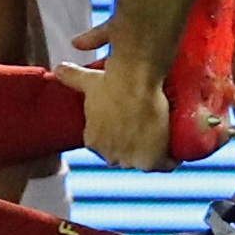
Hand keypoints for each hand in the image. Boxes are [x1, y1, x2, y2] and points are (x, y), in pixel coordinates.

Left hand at [55, 49, 173, 171]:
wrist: (136, 83)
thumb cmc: (111, 82)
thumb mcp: (87, 80)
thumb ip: (71, 76)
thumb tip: (58, 68)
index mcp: (93, 141)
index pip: (106, 146)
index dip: (119, 137)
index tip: (130, 126)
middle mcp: (108, 155)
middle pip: (124, 156)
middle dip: (133, 147)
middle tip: (147, 129)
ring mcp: (129, 160)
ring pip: (143, 161)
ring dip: (152, 154)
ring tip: (163, 139)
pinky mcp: (150, 161)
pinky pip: (164, 165)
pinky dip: (171, 160)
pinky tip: (176, 151)